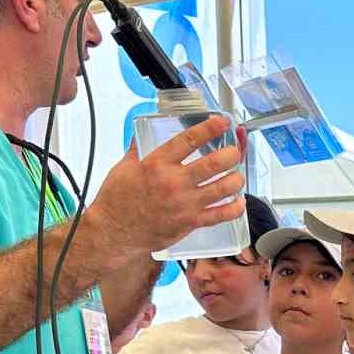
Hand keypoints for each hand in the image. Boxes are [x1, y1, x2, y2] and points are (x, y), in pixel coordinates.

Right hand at [91, 115, 245, 259]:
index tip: (223, 122)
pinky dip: (235, 207)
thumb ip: (138, 148)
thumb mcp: (124, 166)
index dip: (210, 128)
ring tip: (237, 175)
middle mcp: (174, 182)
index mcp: (157, 163)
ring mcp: (185, 203)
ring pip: (224, 188)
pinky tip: (238, 201)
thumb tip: (142, 130)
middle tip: (233, 153)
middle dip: (231, 154)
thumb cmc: (118, 199)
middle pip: (214, 163)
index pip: (189, 139)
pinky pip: (222, 215)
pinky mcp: (191, 222)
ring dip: (236, 179)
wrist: (115, 232)